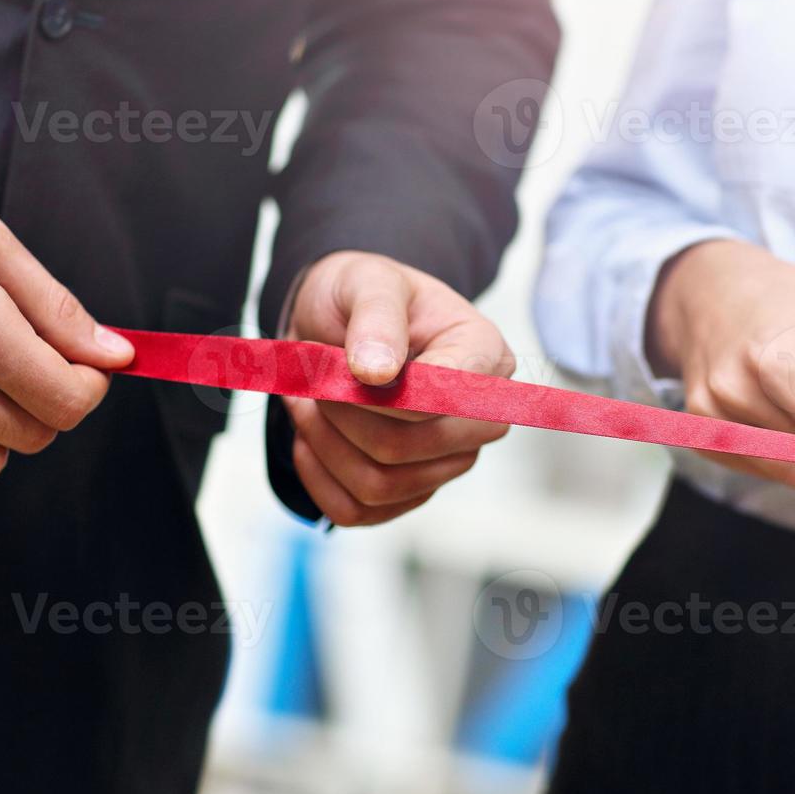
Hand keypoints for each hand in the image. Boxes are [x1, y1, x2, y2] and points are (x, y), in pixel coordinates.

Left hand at [282, 250, 512, 526]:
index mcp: (485, 355)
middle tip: (318, 383)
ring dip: (325, 444)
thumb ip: (377, 317)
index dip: (380, 396)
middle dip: (346, 418)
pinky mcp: (413, 488)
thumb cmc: (364, 295)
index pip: (443, 401)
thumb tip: (377, 373)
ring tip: (309, 403)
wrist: (342, 321)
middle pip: (412, 448)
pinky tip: (312, 437)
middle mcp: (479, 415)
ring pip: (381, 484)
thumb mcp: (367, 281)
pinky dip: (320, 477)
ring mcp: (450, 458)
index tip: (339, 368)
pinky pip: (360, 511)